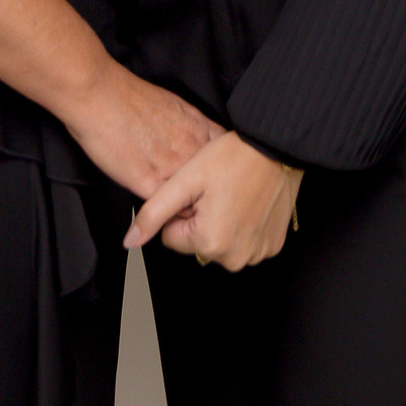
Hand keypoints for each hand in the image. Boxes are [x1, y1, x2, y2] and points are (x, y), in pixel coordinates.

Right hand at [64, 61, 221, 198]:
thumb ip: (190, 127)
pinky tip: (155, 213)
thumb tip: (194, 140)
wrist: (100, 96)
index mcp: (199, 128)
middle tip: (192, 203)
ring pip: (189, 202)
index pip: (224, 161)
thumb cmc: (128, 97)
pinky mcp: (148, 185)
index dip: (217, 175)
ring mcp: (172, 168)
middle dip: (203, 196)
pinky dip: (160, 215)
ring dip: (182, 209)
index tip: (211, 183)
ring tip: (172, 212)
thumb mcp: (173, 104)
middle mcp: (190, 150)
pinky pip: (163, 210)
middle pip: (210, 186)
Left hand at [124, 130, 302, 270]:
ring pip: (221, 243)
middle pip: (197, 243)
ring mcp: (257, 254)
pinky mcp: (273, 245)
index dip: (180, 210)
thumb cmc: (232, 157)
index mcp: (209, 243)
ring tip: (232, 193)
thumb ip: (153, 213)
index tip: (196, 191)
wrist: (276, 147)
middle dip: (201, 219)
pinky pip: (246, 242)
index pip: (172, 237)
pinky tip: (248, 201)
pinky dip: (244, 225)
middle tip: (215, 190)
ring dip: (222, 222)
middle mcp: (235, 258)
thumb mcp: (185, 180)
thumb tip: (129, 241)